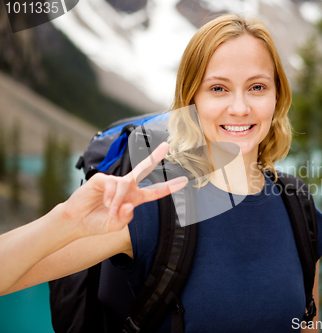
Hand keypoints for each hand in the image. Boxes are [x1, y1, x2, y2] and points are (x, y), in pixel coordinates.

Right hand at [61, 143, 186, 236]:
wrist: (77, 221)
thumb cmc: (98, 222)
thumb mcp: (116, 225)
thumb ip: (125, 217)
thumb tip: (130, 204)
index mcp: (135, 198)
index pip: (155, 192)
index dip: (169, 187)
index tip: (184, 181)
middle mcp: (127, 187)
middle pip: (143, 169)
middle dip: (154, 156)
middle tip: (166, 146)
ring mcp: (114, 182)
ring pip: (124, 185)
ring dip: (118, 201)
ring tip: (110, 210)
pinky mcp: (102, 179)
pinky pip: (112, 184)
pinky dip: (110, 196)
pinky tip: (103, 202)